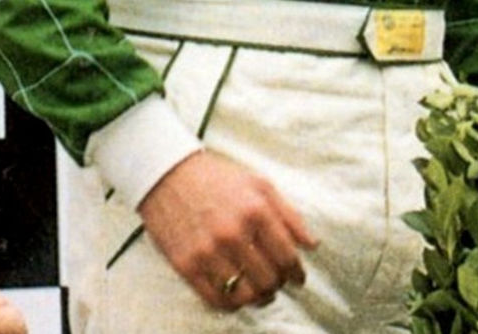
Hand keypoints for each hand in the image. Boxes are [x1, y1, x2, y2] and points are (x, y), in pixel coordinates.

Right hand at [136, 150, 317, 310]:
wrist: (165, 173)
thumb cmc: (217, 178)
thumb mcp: (260, 184)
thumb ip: (290, 215)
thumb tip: (312, 245)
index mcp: (255, 211)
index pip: (287, 257)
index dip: (297, 273)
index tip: (297, 278)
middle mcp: (233, 233)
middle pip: (268, 280)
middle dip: (278, 285)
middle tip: (277, 283)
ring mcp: (208, 251)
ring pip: (245, 295)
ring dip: (257, 298)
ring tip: (259, 292)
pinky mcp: (186, 264)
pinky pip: (215, 300)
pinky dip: (231, 304)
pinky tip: (236, 296)